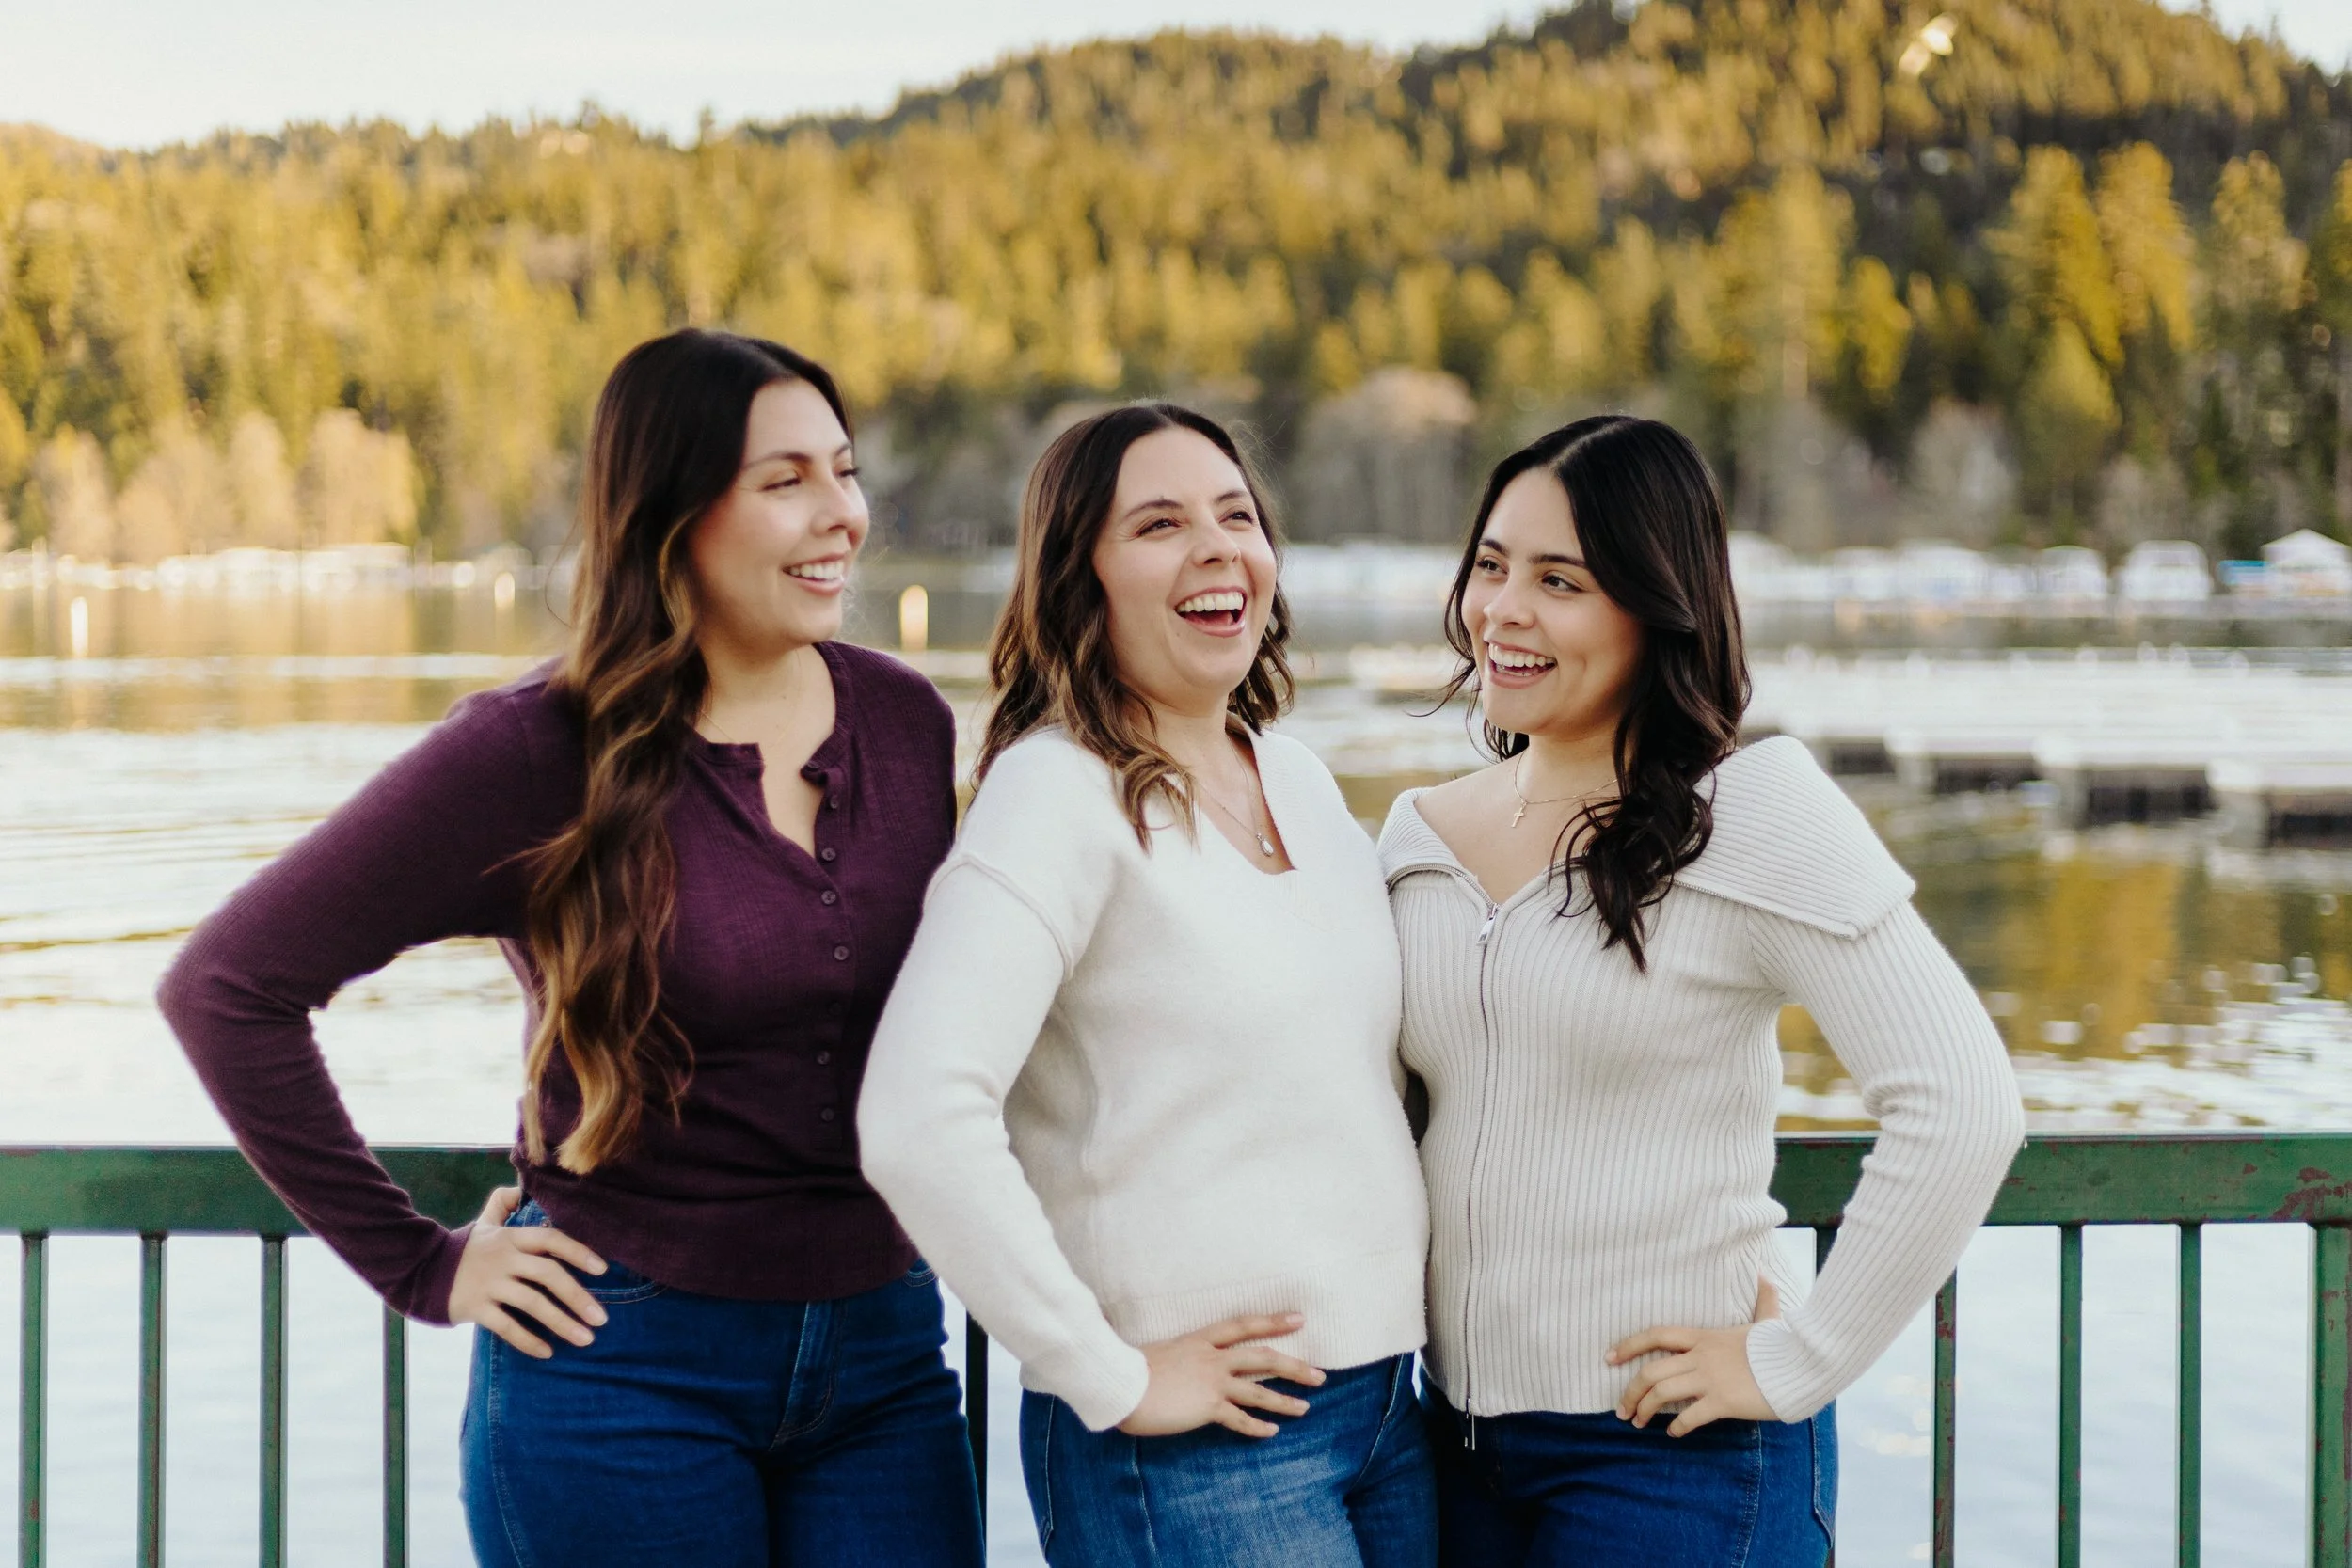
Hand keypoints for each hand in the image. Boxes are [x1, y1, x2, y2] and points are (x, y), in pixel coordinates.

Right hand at [447, 1186, 610, 1358]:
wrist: (418, 1270)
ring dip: (562, 1323)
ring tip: (585, 1339)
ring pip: (533, 1304)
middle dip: (578, 1297)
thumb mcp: (483, 1223)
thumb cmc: (462, 1250)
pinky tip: (548, 1352)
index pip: (551, 1239)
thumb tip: (519, 1188)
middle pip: (548, 1274)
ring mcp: (489, 1284)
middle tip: (601, 1319)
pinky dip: (529, 1341)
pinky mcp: (474, 1307)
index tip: (603, 1269)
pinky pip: (507, 1327)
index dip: (579, 1252)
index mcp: (511, 1237)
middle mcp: (503, 1258)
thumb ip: (503, 1204)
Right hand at [1116, 1312, 1326, 1439]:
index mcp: (1200, 1340)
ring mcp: (1212, 1382)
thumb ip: (1175, 1354)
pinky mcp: (1207, 1407)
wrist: (1120, 1383)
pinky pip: (1240, 1419)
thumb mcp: (1158, 1352)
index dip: (1273, 1321)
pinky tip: (1272, 1433)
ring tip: (1305, 1407)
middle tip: (1319, 1374)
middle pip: (1263, 1357)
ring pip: (1258, 1391)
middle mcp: (1212, 1358)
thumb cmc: (1129, 1368)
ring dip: (1284, 1400)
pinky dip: (1257, 1427)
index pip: (1243, 1325)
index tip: (1298, 1319)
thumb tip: (1175, 1358)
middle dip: (1294, 1366)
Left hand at [1608, 1278, 1781, 1437]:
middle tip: (1622, 1410)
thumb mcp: (1767, 1320)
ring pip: (1663, 1393)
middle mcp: (1701, 1356)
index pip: (1656, 1335)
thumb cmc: (1783, 1344)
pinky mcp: (1723, 1401)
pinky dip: (1677, 1427)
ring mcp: (1710, 1378)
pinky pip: (1689, 1416)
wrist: (1802, 1362)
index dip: (1629, 1345)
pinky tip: (1673, 1434)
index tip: (1609, 1358)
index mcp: (1704, 1336)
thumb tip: (1766, 1275)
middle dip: (1630, 1391)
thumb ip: (1763, 1300)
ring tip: (1638, 1423)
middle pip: (1651, 1371)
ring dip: (1645, 1410)